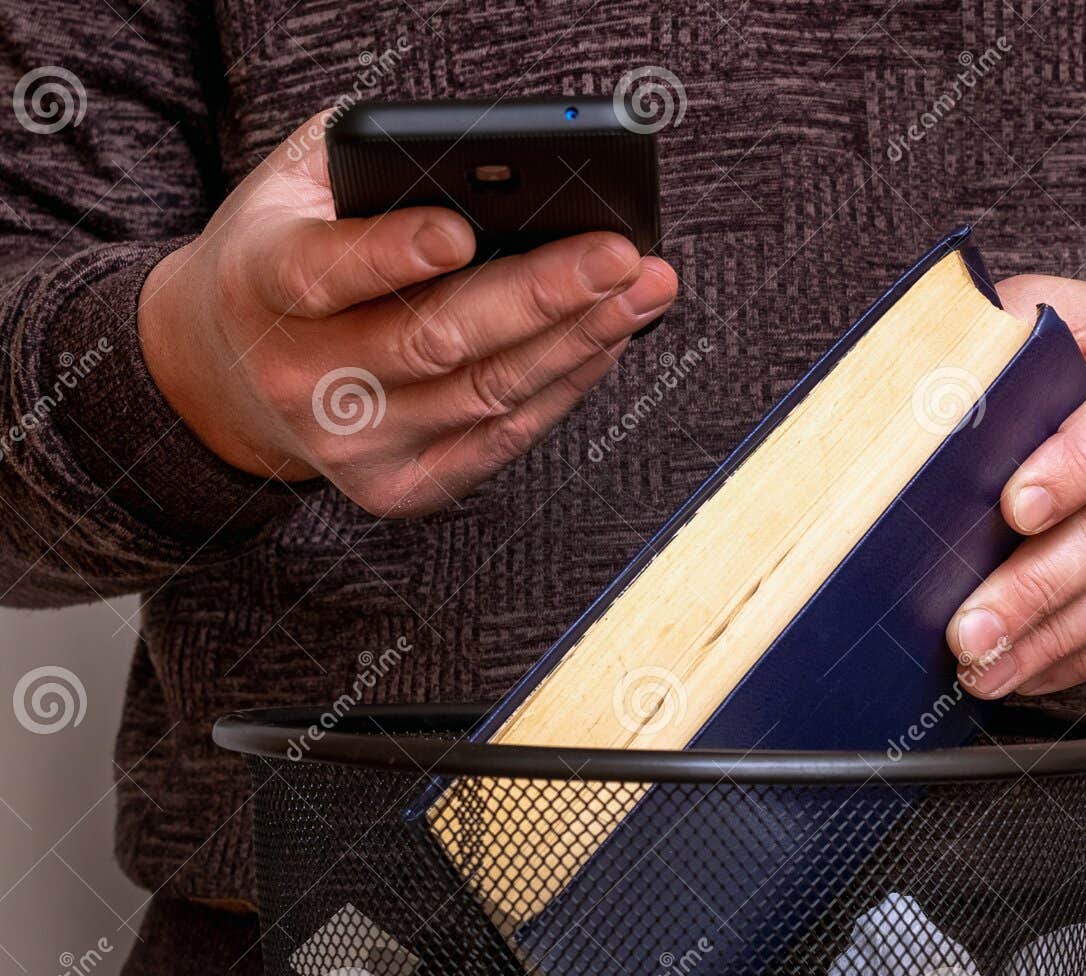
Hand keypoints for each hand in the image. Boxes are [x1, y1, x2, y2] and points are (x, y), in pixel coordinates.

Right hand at [137, 110, 676, 516]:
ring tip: (641, 293)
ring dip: (577, 341)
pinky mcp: (398, 489)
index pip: (323, 272)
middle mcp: (300, 377)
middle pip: (434, 340)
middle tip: (618, 257)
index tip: (459, 231)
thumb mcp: (298, 186)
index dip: (391, 254)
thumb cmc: (286, 252)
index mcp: (260, 282)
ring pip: (484, 394)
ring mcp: (351, 444)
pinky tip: (606, 342)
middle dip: (540, 295)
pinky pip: (500, 440)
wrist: (229, 371)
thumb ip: (373, 162)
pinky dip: (563, 389)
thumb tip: (494, 165)